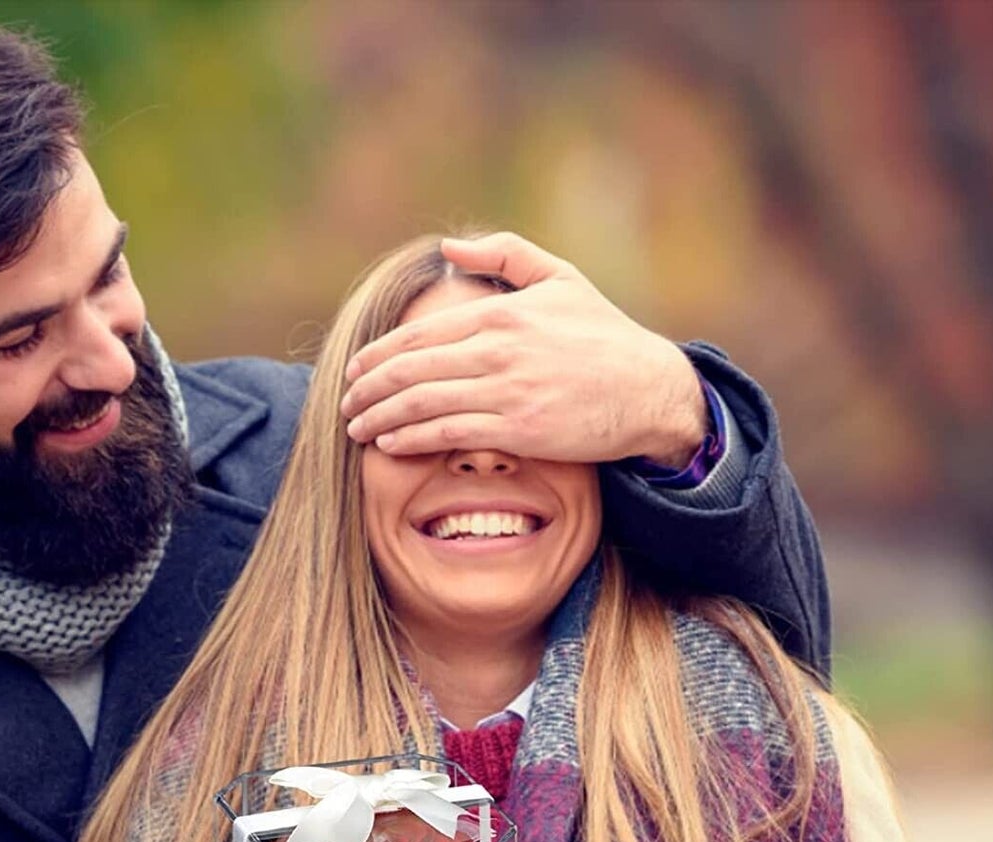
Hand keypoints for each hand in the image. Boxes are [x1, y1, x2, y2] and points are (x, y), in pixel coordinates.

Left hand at [341, 232, 706, 464]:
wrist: (648, 389)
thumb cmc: (605, 336)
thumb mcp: (561, 278)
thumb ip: (505, 255)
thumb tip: (450, 246)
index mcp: (500, 313)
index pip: (420, 335)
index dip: (379, 355)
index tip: (355, 370)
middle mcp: (497, 349)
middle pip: (411, 369)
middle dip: (368, 388)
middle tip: (344, 403)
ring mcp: (506, 391)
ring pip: (422, 402)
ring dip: (381, 416)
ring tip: (357, 429)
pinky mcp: (518, 429)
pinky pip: (449, 433)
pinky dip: (411, 438)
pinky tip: (390, 443)